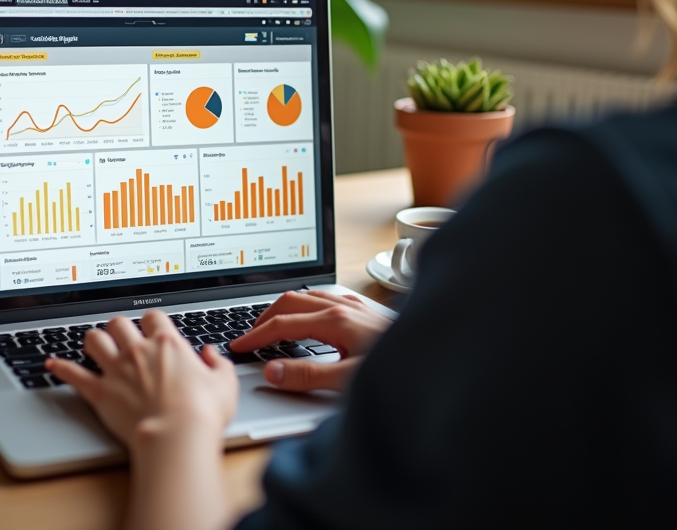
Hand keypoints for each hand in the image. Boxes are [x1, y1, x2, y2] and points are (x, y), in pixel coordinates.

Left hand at [46, 311, 238, 451]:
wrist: (176, 436)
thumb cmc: (201, 413)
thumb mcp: (224, 383)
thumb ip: (218, 364)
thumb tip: (212, 354)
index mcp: (168, 344)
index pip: (153, 317)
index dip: (152, 322)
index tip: (153, 330)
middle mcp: (138, 351)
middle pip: (119, 323)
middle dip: (119, 328)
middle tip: (122, 337)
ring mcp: (116, 370)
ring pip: (94, 340)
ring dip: (94, 341)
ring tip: (95, 346)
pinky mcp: (100, 392)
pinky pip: (74, 374)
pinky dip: (62, 368)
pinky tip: (53, 365)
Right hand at [229, 290, 391, 391]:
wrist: (439, 356)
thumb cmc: (399, 369)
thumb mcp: (349, 381)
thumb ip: (308, 376)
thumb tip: (271, 371)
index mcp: (335, 320)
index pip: (281, 325)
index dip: (255, 337)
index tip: (237, 348)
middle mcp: (342, 306)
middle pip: (288, 301)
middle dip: (262, 318)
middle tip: (247, 337)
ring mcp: (353, 305)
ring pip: (306, 296)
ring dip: (282, 309)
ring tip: (269, 327)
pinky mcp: (363, 309)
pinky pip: (324, 298)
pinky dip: (304, 306)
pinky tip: (308, 319)